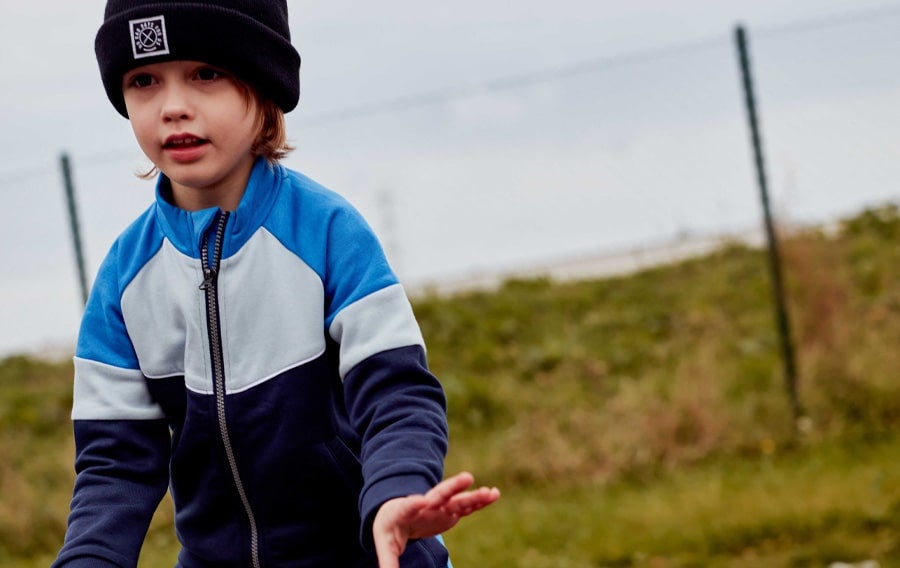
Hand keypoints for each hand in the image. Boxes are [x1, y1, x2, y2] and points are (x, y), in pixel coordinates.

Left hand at [372, 471, 499, 567]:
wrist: (397, 513)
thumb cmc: (390, 528)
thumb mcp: (385, 544)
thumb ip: (388, 561)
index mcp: (403, 511)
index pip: (408, 506)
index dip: (413, 503)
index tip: (421, 501)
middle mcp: (424, 505)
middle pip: (438, 494)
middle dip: (451, 487)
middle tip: (467, 477)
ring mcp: (439, 507)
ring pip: (456, 499)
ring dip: (472, 495)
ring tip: (489, 491)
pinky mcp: (450, 511)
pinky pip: (466, 505)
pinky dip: (479, 501)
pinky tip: (493, 494)